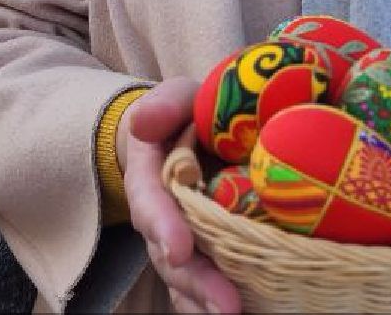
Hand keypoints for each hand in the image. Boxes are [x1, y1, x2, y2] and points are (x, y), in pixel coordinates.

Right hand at [119, 77, 242, 313]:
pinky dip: (213, 303)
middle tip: (227, 305)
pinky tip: (246, 312)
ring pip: (185, 278)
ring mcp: (181, 238)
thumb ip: (164, 105)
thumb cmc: (186, 115)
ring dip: (206, 300)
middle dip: (196, 281)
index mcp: (149, 177)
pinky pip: (202, 285)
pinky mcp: (204, 252)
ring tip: (234, 314)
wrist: (191, 133)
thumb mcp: (178, 97)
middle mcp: (161, 217)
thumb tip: (144, 123)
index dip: (164, 227)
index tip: (181, 248)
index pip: (151, 204)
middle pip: (170, 255)